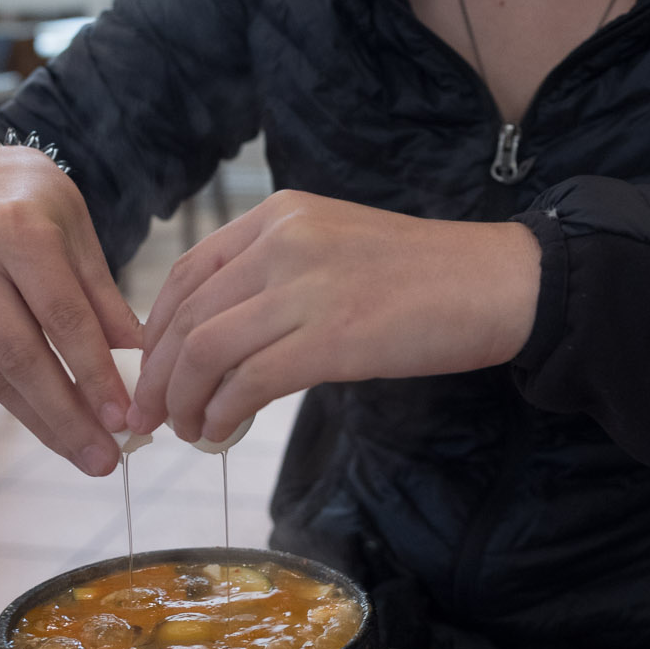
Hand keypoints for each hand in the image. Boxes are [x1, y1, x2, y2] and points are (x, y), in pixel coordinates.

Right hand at [0, 147, 142, 473]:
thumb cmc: (42, 211)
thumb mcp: (84, 242)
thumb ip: (107, 305)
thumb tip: (142, 371)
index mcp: (16, 230)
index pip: (60, 315)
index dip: (92, 372)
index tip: (124, 419)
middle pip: (18, 354)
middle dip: (65, 415)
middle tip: (104, 458)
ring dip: (42, 421)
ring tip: (84, 453)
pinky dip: (18, 401)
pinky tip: (52, 426)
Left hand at [132, 191, 541, 443]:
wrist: (498, 282)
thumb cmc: (425, 276)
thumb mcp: (336, 249)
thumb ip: (277, 278)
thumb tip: (220, 342)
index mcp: (280, 216)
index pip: (188, 274)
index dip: (158, 332)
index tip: (151, 373)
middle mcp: (283, 241)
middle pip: (187, 316)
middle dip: (159, 377)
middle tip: (153, 417)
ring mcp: (306, 286)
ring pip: (205, 350)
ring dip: (185, 401)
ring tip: (188, 431)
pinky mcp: (331, 336)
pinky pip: (248, 381)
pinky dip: (222, 413)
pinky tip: (222, 432)